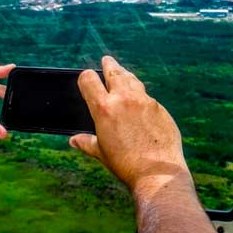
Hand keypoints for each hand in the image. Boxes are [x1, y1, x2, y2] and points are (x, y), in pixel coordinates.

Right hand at [69, 56, 189, 194]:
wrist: (157, 172)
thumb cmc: (125, 164)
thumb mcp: (101, 152)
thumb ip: (86, 142)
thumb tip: (73, 140)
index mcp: (103, 108)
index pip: (89, 79)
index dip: (86, 77)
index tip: (87, 78)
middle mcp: (124, 99)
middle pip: (114, 72)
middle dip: (109, 65)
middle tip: (107, 60)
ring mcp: (144, 101)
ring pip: (132, 80)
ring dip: (126, 75)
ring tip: (123, 73)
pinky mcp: (159, 108)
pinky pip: (147, 96)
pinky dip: (141, 95)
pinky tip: (140, 99)